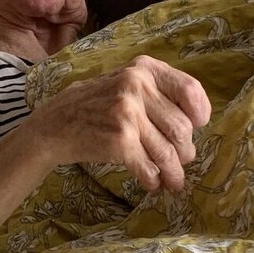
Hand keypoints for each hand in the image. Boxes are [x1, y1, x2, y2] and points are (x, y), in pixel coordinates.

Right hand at [31, 55, 210, 191]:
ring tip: (172, 182)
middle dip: (184, 151)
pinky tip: (150, 183)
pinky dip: (153, 180)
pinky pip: (149, 167)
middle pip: (182, 128)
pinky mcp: (120, 140)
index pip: (190, 90)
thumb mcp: (124, 83)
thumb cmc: (93, 106)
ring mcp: (128, 113)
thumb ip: (156, 93)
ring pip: (168, 152)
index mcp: (144, 69)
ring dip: (173, 173)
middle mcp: (137, 86)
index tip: (196, 128)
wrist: (54, 125)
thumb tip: (195, 123)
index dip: (199, 114)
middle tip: (179, 162)